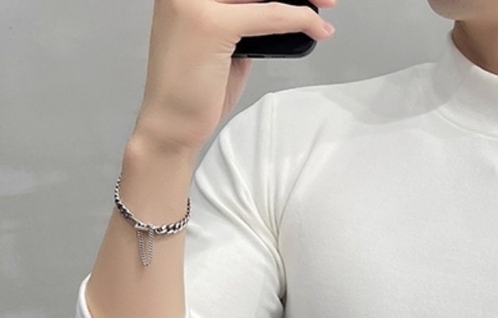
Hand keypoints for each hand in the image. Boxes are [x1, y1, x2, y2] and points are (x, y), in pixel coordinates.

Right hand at [135, 0, 337, 153]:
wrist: (172, 124)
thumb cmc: (196, 88)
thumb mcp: (224, 42)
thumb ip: (244, 19)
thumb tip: (281, 8)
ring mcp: (193, 1)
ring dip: (302, 0)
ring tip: (325, 8)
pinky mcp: (209, 23)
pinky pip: (268, 16)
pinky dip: (298, 20)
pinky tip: (317, 28)